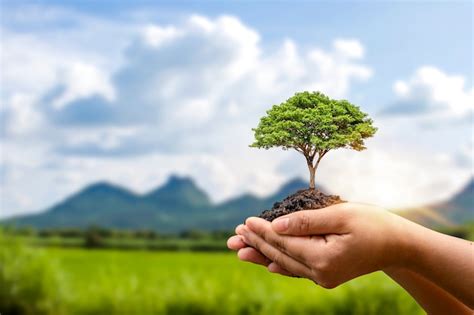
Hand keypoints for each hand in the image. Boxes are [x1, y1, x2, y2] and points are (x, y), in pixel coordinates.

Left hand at [228, 203, 410, 287]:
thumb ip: (307, 221)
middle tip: (234, 235)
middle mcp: (321, 273)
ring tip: (239, 249)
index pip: (284, 242)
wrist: (397, 245)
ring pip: (286, 264)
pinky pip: (298, 270)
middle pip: (281, 255)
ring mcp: (323, 277)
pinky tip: (268, 264)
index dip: (263, 231)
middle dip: (256, 243)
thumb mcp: (341, 216)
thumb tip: (276, 224)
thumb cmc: (373, 224)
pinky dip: (281, 264)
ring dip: (263, 254)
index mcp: (324, 258)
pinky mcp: (326, 275)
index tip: (245, 222)